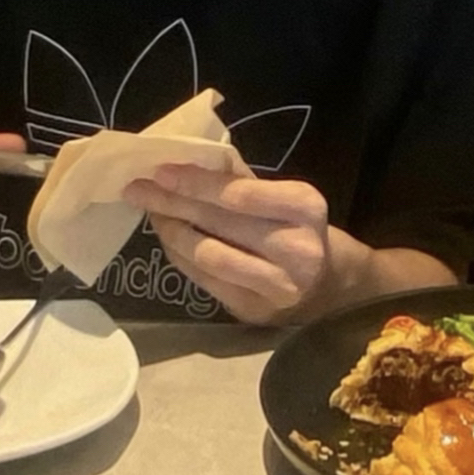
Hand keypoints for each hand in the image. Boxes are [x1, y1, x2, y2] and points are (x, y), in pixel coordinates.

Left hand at [123, 164, 335, 325]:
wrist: (336, 289)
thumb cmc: (304, 231)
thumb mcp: (288, 199)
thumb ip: (242, 183)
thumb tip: (185, 164)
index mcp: (305, 208)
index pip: (239, 194)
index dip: (196, 183)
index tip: (161, 171)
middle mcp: (295, 249)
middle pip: (218, 223)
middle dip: (171, 203)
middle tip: (137, 189)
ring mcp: (275, 286)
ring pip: (206, 255)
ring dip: (171, 231)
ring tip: (152, 213)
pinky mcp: (253, 310)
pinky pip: (203, 279)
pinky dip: (180, 256)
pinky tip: (169, 239)